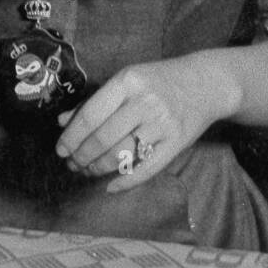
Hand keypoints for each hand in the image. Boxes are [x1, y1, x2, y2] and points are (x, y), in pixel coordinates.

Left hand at [55, 56, 235, 192]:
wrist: (206, 83)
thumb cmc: (159, 80)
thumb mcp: (127, 80)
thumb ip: (95, 101)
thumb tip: (62, 122)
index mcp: (128, 81)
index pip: (91, 115)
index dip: (71, 137)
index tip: (61, 150)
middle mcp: (145, 101)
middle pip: (103, 139)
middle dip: (82, 157)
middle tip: (73, 165)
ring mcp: (162, 123)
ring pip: (121, 155)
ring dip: (99, 169)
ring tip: (89, 171)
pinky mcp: (176, 142)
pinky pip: (147, 168)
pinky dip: (125, 182)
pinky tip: (111, 186)